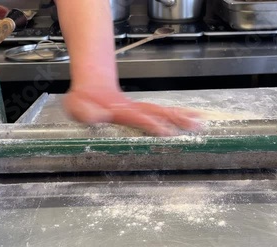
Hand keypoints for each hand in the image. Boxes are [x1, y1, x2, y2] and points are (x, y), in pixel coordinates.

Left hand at [63, 85, 200, 135]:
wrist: (91, 86)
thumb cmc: (83, 100)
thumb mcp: (76, 106)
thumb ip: (85, 112)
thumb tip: (98, 116)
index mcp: (119, 110)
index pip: (139, 117)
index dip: (151, 123)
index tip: (164, 130)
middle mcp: (133, 108)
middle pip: (158, 112)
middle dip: (176, 118)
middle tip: (194, 124)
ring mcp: (139, 109)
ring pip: (163, 111)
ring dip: (181, 116)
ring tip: (200, 122)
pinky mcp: (142, 111)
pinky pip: (162, 112)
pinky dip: (178, 115)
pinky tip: (191, 119)